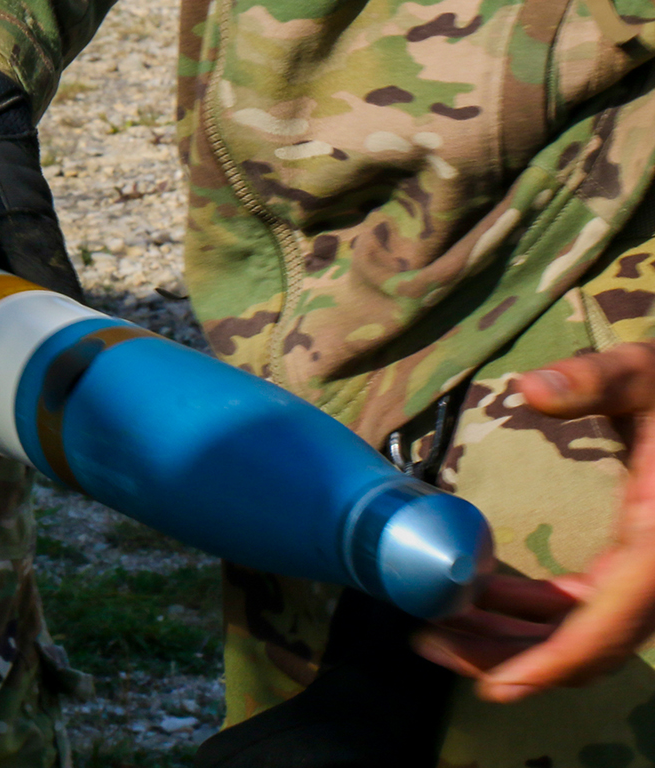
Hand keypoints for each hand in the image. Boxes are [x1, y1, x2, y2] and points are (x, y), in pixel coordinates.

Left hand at [415, 340, 654, 701]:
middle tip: (427, 642)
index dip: (552, 661)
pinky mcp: (635, 571)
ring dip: (510, 639)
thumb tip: (532, 387)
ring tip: (435, 627)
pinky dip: (529, 612)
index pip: (608, 625)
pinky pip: (581, 609)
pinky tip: (477, 595)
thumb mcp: (646, 375)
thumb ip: (596, 379)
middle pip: (586, 646)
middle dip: (508, 657)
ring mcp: (648, 578)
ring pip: (579, 634)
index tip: (497, 684)